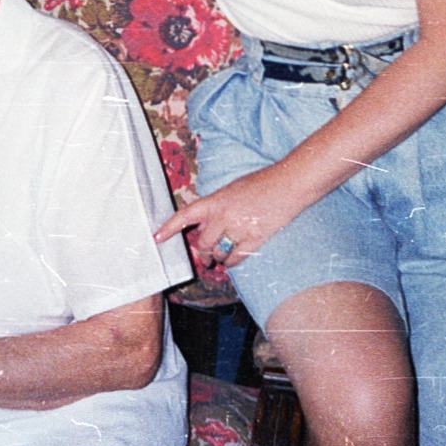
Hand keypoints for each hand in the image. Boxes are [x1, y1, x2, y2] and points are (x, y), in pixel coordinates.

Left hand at [154, 165, 306, 267]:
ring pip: (219, 252)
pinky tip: (231, 261)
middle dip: (203, 253)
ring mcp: (239, 228)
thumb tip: (204, 226)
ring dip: (218, 257)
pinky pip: (236, 258)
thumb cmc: (261, 183)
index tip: (157, 239)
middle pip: (203, 243)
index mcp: (216, 200)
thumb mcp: (232, 190)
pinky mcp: (255, 238)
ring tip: (220, 257)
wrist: (288, 183)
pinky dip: (231, 262)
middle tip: (205, 258)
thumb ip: (216, 207)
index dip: (169, 228)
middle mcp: (224, 215)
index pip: (185, 215)